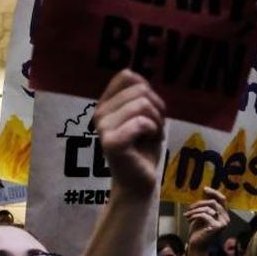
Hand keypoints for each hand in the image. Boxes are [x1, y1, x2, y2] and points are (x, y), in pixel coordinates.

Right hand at [93, 70, 165, 193]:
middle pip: (140, 90)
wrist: (138, 182)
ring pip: (143, 104)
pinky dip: (154, 131)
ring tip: (151, 135)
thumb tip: (132, 73)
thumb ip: (138, 94)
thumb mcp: (143, 115)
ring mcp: (103, 128)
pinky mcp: (113, 143)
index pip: (127, 76)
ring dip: (156, 121)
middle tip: (153, 127)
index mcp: (105, 105)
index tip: (148, 111)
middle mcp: (99, 114)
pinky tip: (148, 143)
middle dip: (156, 108)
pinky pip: (142, 122)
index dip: (147, 90)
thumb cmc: (142, 149)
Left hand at [186, 186, 229, 254]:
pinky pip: (204, 215)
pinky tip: (189, 220)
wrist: (196, 246)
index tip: (204, 189)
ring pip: (208, 208)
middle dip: (199, 203)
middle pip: (213, 202)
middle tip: (189, 208)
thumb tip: (204, 191)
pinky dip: (194, 216)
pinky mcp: (217, 227)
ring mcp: (223, 223)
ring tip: (187, 215)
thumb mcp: (201, 216)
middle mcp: (226, 219)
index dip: (214, 192)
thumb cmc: (198, 232)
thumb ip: (205, 207)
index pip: (222, 200)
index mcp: (223, 215)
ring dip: (195, 211)